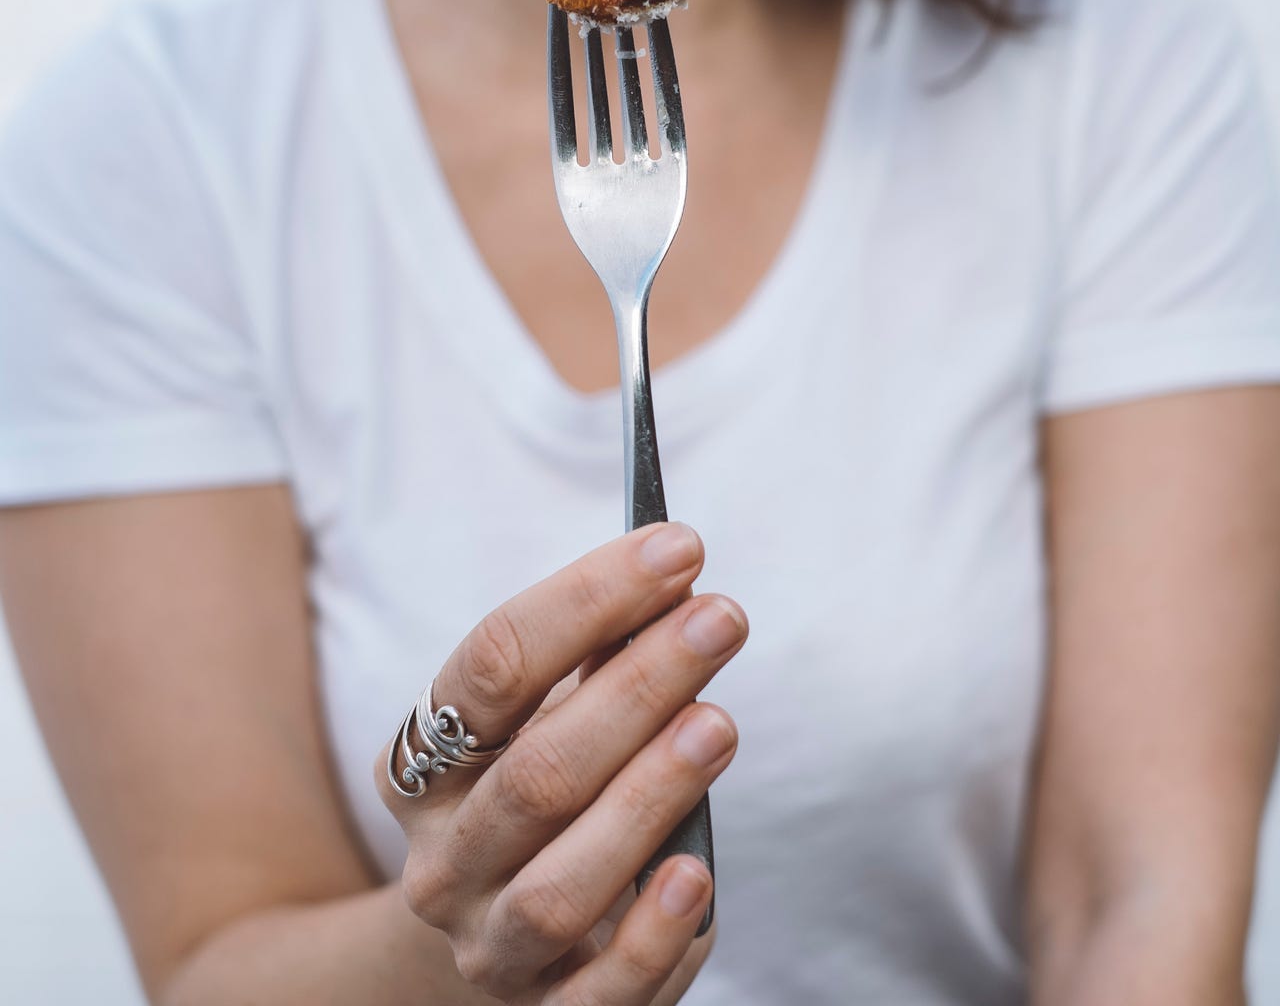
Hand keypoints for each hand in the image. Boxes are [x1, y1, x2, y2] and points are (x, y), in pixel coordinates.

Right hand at [376, 523, 745, 1003]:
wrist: (486, 940)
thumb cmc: (535, 796)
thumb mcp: (541, 721)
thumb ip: (597, 660)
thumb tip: (677, 578)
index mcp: (424, 764)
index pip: (493, 664)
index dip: (586, 597)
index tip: (676, 547)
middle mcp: (444, 859)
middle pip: (535, 771)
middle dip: (637, 685)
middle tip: (721, 617)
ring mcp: (489, 944)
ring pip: (558, 885)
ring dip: (645, 797)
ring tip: (719, 724)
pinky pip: (597, 995)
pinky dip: (648, 937)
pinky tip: (697, 875)